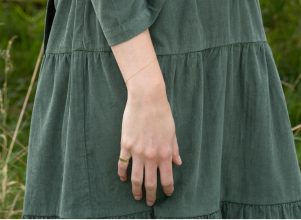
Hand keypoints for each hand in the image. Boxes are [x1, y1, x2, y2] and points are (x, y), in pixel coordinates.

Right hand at [118, 77, 181, 206]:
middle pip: (150, 183)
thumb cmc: (162, 113)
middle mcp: (151, 156)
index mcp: (165, 153)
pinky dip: (122, 174)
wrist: (147, 98)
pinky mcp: (126, 145)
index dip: (167, 189)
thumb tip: (178, 163)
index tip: (168, 193)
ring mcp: (137, 151)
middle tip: (150, 202)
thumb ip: (174, 149)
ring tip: (136, 196)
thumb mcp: (172, 132)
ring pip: (135, 178)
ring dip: (136, 190)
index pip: (166, 179)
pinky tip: (123, 178)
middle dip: (151, 195)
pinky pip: (122, 164)